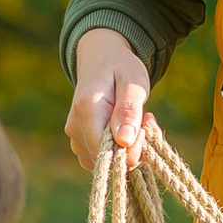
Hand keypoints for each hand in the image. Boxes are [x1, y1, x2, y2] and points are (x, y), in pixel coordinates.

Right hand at [64, 28, 157, 170]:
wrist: (101, 60)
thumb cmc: (120, 68)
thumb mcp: (133, 82)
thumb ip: (129, 110)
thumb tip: (125, 141)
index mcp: (86, 110)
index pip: (108, 152)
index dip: (133, 148)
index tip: (146, 122)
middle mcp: (75, 128)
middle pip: (109, 161)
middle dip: (136, 146)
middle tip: (147, 118)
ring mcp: (75, 138)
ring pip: (108, 163)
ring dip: (131, 148)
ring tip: (137, 119)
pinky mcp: (81, 144)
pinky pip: (104, 159)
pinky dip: (120, 149)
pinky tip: (128, 128)